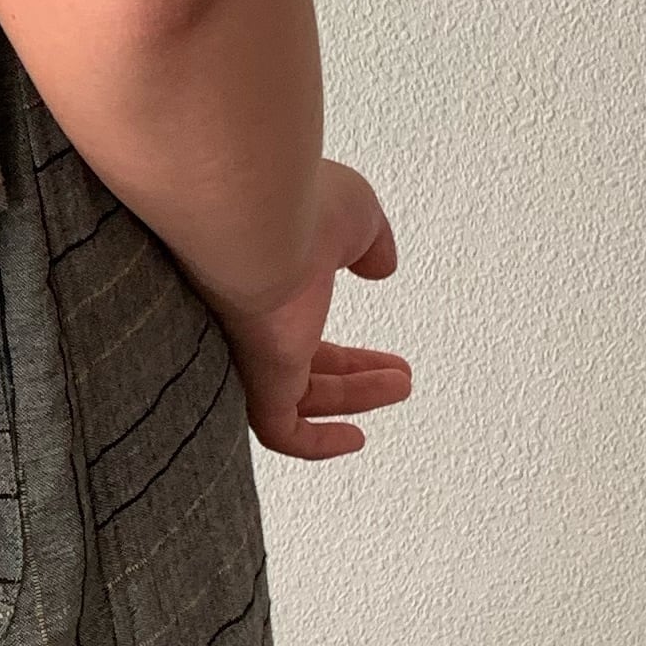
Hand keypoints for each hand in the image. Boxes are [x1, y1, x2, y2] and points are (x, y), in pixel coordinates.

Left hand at [207, 161, 410, 460]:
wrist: (249, 216)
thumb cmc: (288, 202)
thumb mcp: (349, 212)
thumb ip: (368, 238)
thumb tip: (379, 262)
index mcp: (260, 275)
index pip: (297, 319)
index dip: (338, 337)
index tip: (376, 349)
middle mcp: (245, 315)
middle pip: (297, 361)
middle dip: (350, 373)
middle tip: (396, 376)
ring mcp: (246, 348)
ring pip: (296, 393)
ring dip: (352, 397)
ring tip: (401, 385)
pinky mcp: (254, 378)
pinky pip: (280, 430)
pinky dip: (316, 443)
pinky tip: (354, 438)